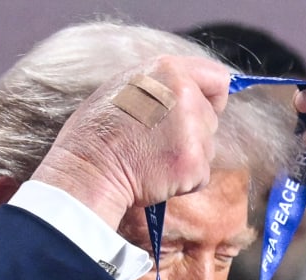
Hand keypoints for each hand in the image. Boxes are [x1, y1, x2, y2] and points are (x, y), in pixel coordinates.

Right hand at [30, 55, 230, 230]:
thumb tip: (188, 93)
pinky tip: (155, 177)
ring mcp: (193, 130)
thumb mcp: (124, 88)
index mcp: (167, 71)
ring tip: (151, 160)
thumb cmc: (95, 134)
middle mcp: (185, 95)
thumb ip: (161, 87)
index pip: (217, 78)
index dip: (211, 98)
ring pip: (207, 149)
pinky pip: (201, 175)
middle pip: (211, 119)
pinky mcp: (194, 163)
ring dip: (186, 158)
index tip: (198, 111)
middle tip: (155, 143)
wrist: (88, 172)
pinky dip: (183, 182)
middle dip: (192, 134)